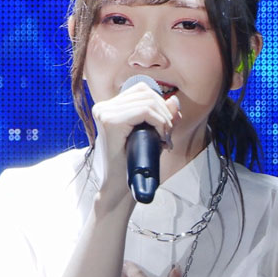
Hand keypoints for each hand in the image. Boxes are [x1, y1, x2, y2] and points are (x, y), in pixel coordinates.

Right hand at [90, 83, 180, 211]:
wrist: (119, 187)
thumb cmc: (133, 162)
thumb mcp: (151, 135)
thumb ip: (162, 117)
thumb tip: (174, 100)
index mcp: (108, 107)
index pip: (141, 90)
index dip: (160, 104)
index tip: (165, 126)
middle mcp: (103, 107)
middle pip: (146, 92)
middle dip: (164, 112)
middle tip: (167, 134)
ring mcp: (104, 113)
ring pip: (148, 101)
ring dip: (164, 119)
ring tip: (164, 137)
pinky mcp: (110, 122)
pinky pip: (145, 111)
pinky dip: (159, 122)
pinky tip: (160, 138)